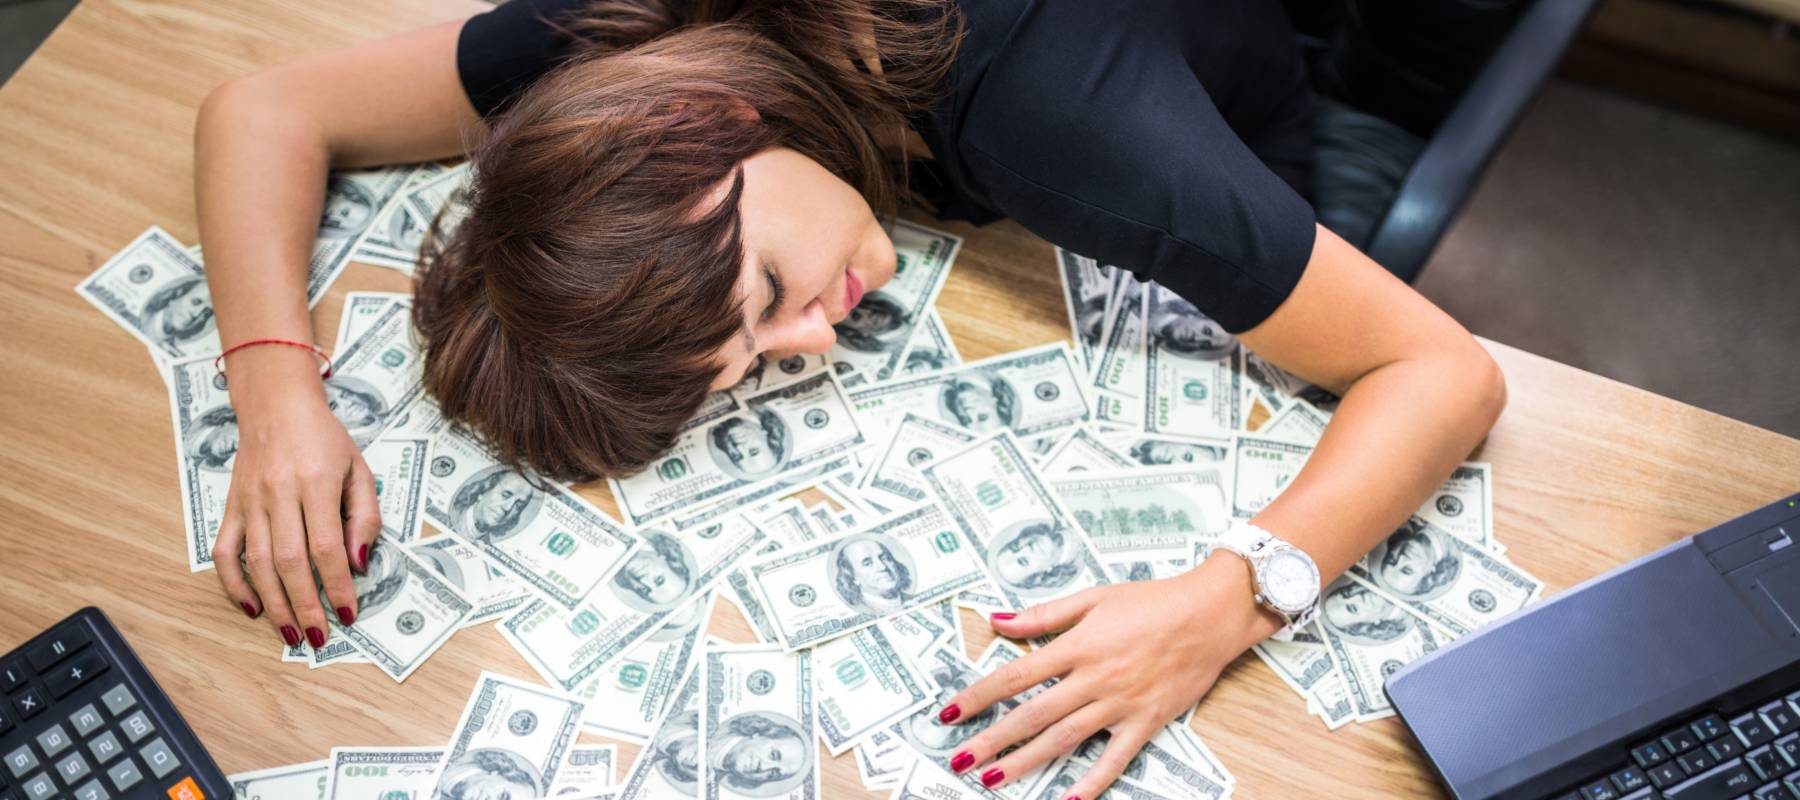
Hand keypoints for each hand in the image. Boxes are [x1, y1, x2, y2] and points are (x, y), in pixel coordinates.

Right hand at [210, 346, 382, 649]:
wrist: (276, 404)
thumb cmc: (324, 438)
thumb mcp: (359, 468)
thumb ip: (365, 515)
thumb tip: (358, 563)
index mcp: (315, 484)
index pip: (327, 547)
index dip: (336, 585)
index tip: (348, 614)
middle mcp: (279, 494)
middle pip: (290, 562)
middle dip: (305, 605)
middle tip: (317, 637)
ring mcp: (250, 502)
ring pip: (257, 562)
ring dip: (274, 603)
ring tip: (289, 632)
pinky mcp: (230, 507)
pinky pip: (225, 551)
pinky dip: (234, 583)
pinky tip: (252, 607)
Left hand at [937, 553, 1280, 798]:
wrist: (1210, 614)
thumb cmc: (1153, 601)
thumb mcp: (1094, 597)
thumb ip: (1044, 614)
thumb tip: (999, 620)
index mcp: (1078, 645)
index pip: (1015, 675)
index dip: (978, 696)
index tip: (950, 712)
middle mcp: (1094, 678)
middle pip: (1032, 714)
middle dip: (992, 739)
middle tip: (960, 758)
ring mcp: (1120, 704)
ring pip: (1064, 739)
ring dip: (1025, 761)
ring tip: (992, 779)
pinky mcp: (1146, 722)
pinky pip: (1114, 759)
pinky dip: (1091, 782)